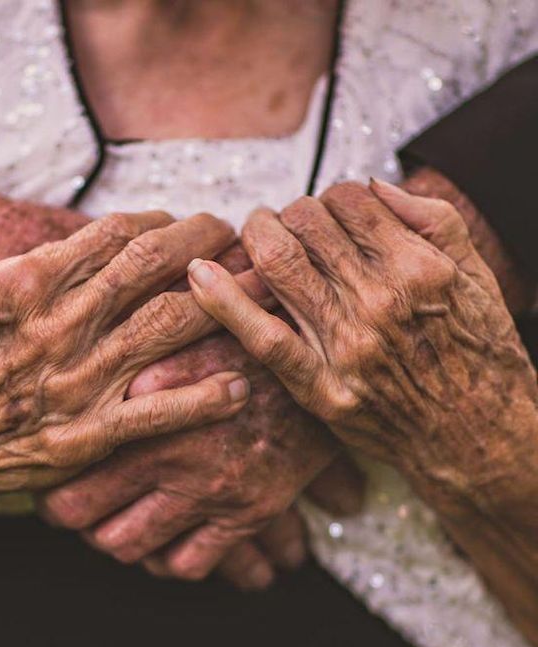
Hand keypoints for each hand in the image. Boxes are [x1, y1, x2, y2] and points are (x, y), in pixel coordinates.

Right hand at [0, 211, 250, 506]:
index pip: (117, 235)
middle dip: (206, 246)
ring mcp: (74, 379)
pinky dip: (201, 398)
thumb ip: (28, 275)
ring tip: (255, 292)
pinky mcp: (82, 435)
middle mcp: (59, 323)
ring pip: (166, 326)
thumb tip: (77, 253)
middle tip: (240, 240)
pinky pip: (156, 413)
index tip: (190, 225)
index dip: (167, 224)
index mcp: (29, 281)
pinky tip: (238, 387)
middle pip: (153, 268)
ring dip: (220, 303)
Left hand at [38, 330, 363, 588]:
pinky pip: (195, 563)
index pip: (74, 497)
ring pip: (144, 554)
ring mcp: (217, 500)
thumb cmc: (244, 333)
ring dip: (128, 542)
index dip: (54, 501)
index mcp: (151, 430)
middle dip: (87, 528)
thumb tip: (79, 377)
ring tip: (121, 519)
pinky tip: (168, 534)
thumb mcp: (188, 331)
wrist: (324, 360)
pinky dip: (173, 557)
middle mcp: (181, 474)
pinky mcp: (249, 513)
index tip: (53, 490)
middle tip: (83, 512)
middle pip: (103, 536)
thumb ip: (136, 357)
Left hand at [187, 181, 537, 517]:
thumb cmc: (476, 351)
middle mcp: (380, 302)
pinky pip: (263, 338)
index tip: (329, 215)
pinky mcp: (322, 389)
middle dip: (290, 215)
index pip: (347, 200)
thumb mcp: (475, 272)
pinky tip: (198, 274)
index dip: (329, 198)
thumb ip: (429, 218)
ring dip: (257, 239)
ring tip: (257, 238)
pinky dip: (225, 302)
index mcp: (417, 267)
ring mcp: (347, 347)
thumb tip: (372, 186)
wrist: (476, 432)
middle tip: (290, 228)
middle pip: (306, 224)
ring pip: (278, 263)